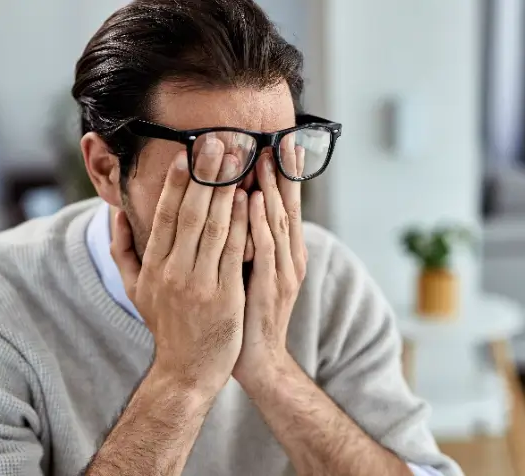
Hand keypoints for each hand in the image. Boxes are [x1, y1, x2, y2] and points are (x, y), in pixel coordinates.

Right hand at [111, 136, 248, 397]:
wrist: (186, 372)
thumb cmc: (165, 326)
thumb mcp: (135, 289)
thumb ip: (122, 249)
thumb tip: (115, 213)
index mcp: (153, 266)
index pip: (165, 216)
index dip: (176, 183)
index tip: (186, 153)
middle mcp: (173, 272)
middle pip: (191, 214)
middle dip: (205, 175)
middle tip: (219, 141)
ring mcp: (199, 285)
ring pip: (215, 228)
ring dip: (227, 190)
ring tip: (238, 160)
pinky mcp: (225, 297)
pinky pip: (234, 252)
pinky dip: (242, 223)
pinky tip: (250, 199)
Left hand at [233, 138, 307, 386]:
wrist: (257, 359)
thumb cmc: (246, 312)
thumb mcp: (249, 270)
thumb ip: (246, 240)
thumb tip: (234, 207)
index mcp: (285, 252)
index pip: (284, 205)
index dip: (284, 175)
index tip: (281, 142)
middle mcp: (290, 257)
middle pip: (287, 207)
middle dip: (283, 172)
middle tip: (279, 138)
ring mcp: (283, 272)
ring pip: (277, 222)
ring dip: (271, 188)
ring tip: (265, 156)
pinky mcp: (270, 287)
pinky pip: (264, 248)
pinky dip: (259, 222)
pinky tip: (252, 200)